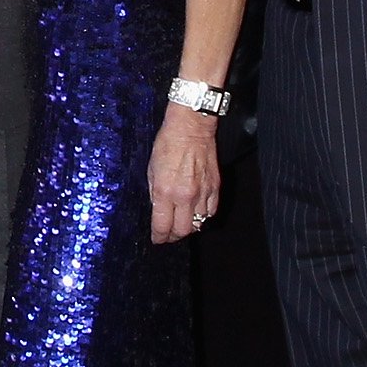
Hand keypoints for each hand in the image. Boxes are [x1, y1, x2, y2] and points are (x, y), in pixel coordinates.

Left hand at [147, 106, 220, 243]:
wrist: (191, 128)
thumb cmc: (168, 143)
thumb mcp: (151, 169)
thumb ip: (154, 193)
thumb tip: (158, 210)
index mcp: (165, 191)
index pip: (162, 226)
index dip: (159, 237)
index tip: (157, 239)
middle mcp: (185, 196)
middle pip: (182, 230)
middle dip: (173, 236)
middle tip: (168, 235)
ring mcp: (202, 193)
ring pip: (198, 224)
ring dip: (189, 227)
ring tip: (182, 224)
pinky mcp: (215, 187)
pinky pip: (211, 212)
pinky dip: (203, 216)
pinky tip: (196, 213)